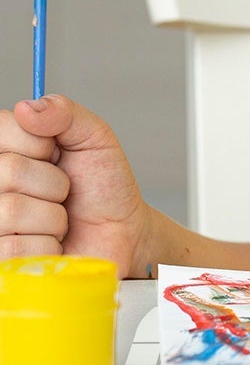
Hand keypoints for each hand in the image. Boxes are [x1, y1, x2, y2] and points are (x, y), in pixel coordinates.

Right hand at [0, 95, 153, 277]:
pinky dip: (48, 246)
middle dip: (54, 184)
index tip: (57, 154)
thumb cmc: (103, 187)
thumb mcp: (94, 138)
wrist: (123, 234)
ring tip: (60, 220)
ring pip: (11, 209)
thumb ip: (65, 113)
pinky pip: (14, 247)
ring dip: (53, 218)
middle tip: (65, 192)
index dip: (40, 143)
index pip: (3, 127)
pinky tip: (52, 245)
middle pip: (9, 170)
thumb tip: (27, 107)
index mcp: (6, 148)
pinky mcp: (1, 256)